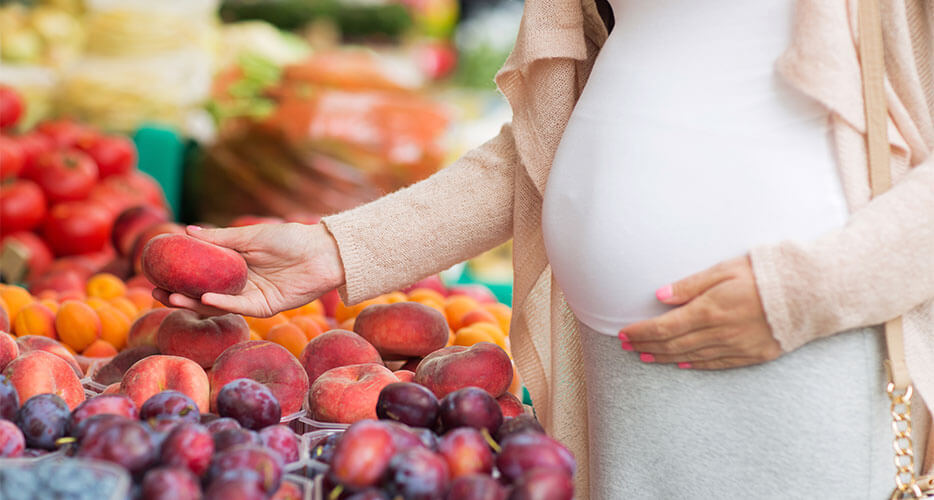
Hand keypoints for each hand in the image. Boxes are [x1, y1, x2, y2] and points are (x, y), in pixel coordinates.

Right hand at [153, 223, 344, 316]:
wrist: (322, 252)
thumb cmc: (290, 239)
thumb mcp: (250, 235)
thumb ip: (221, 237)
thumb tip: (187, 230)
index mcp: (235, 265)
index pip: (200, 273)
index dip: (178, 275)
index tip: (155, 272)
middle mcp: (239, 284)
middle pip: (202, 293)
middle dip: (178, 294)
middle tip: (155, 290)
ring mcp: (251, 297)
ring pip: (217, 304)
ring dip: (193, 302)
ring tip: (171, 296)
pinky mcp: (264, 307)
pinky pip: (239, 308)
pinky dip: (221, 304)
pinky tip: (204, 298)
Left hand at [618, 255, 781, 369]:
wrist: (812, 293)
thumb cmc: (767, 273)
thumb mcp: (725, 269)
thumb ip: (690, 285)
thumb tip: (659, 296)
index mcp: (710, 309)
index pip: (664, 327)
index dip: (641, 332)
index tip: (623, 333)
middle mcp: (720, 333)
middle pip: (673, 345)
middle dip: (646, 346)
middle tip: (627, 346)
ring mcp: (737, 347)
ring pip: (691, 357)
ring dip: (665, 357)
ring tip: (646, 356)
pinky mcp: (753, 356)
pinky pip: (717, 364)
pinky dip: (695, 365)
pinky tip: (681, 364)